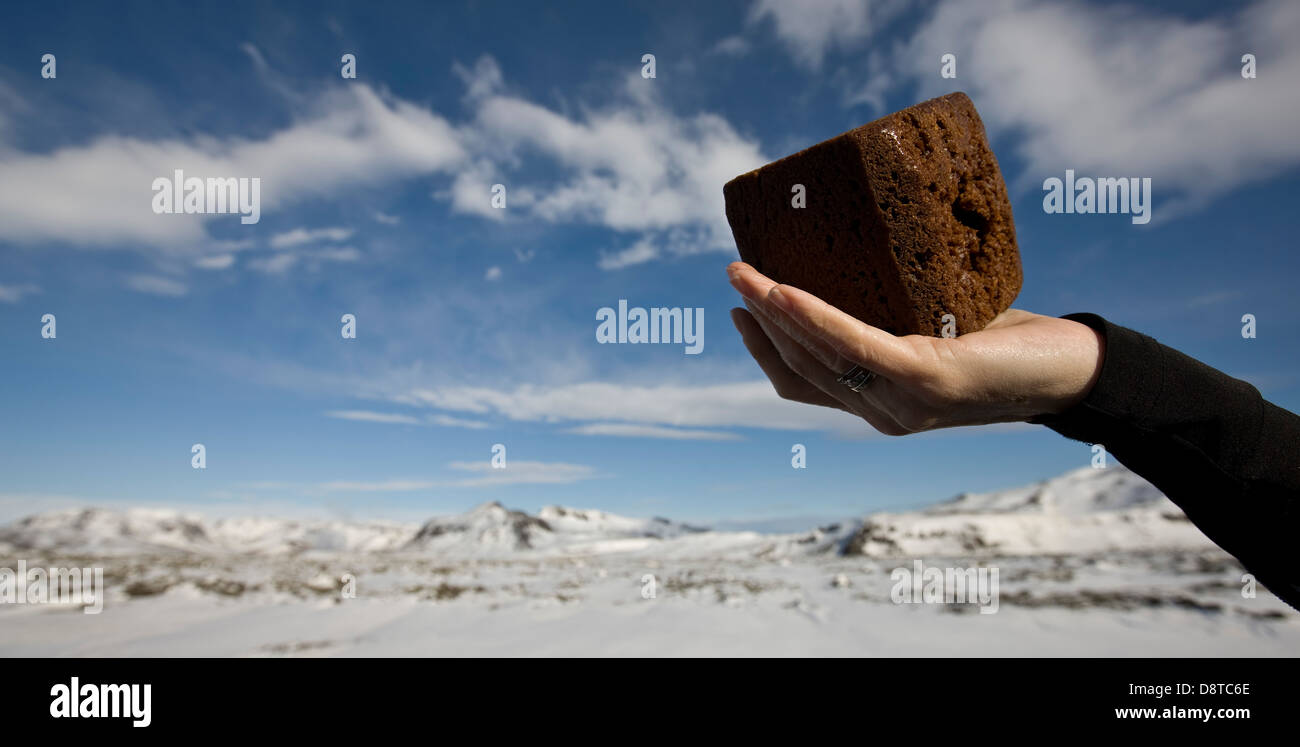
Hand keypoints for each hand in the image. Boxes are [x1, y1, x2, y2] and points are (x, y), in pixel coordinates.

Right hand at [726, 262, 1104, 435]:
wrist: (1078, 370)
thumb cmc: (1015, 343)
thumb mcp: (942, 324)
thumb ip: (900, 313)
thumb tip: (864, 252)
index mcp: (882, 402)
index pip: (805, 381)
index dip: (765, 345)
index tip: (742, 305)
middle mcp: (884, 412)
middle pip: (801, 369)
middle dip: (758, 323)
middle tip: (736, 274)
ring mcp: (902, 403)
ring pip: (817, 357)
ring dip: (773, 312)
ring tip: (746, 274)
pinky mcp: (925, 381)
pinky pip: (853, 345)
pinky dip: (813, 318)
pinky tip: (785, 292)